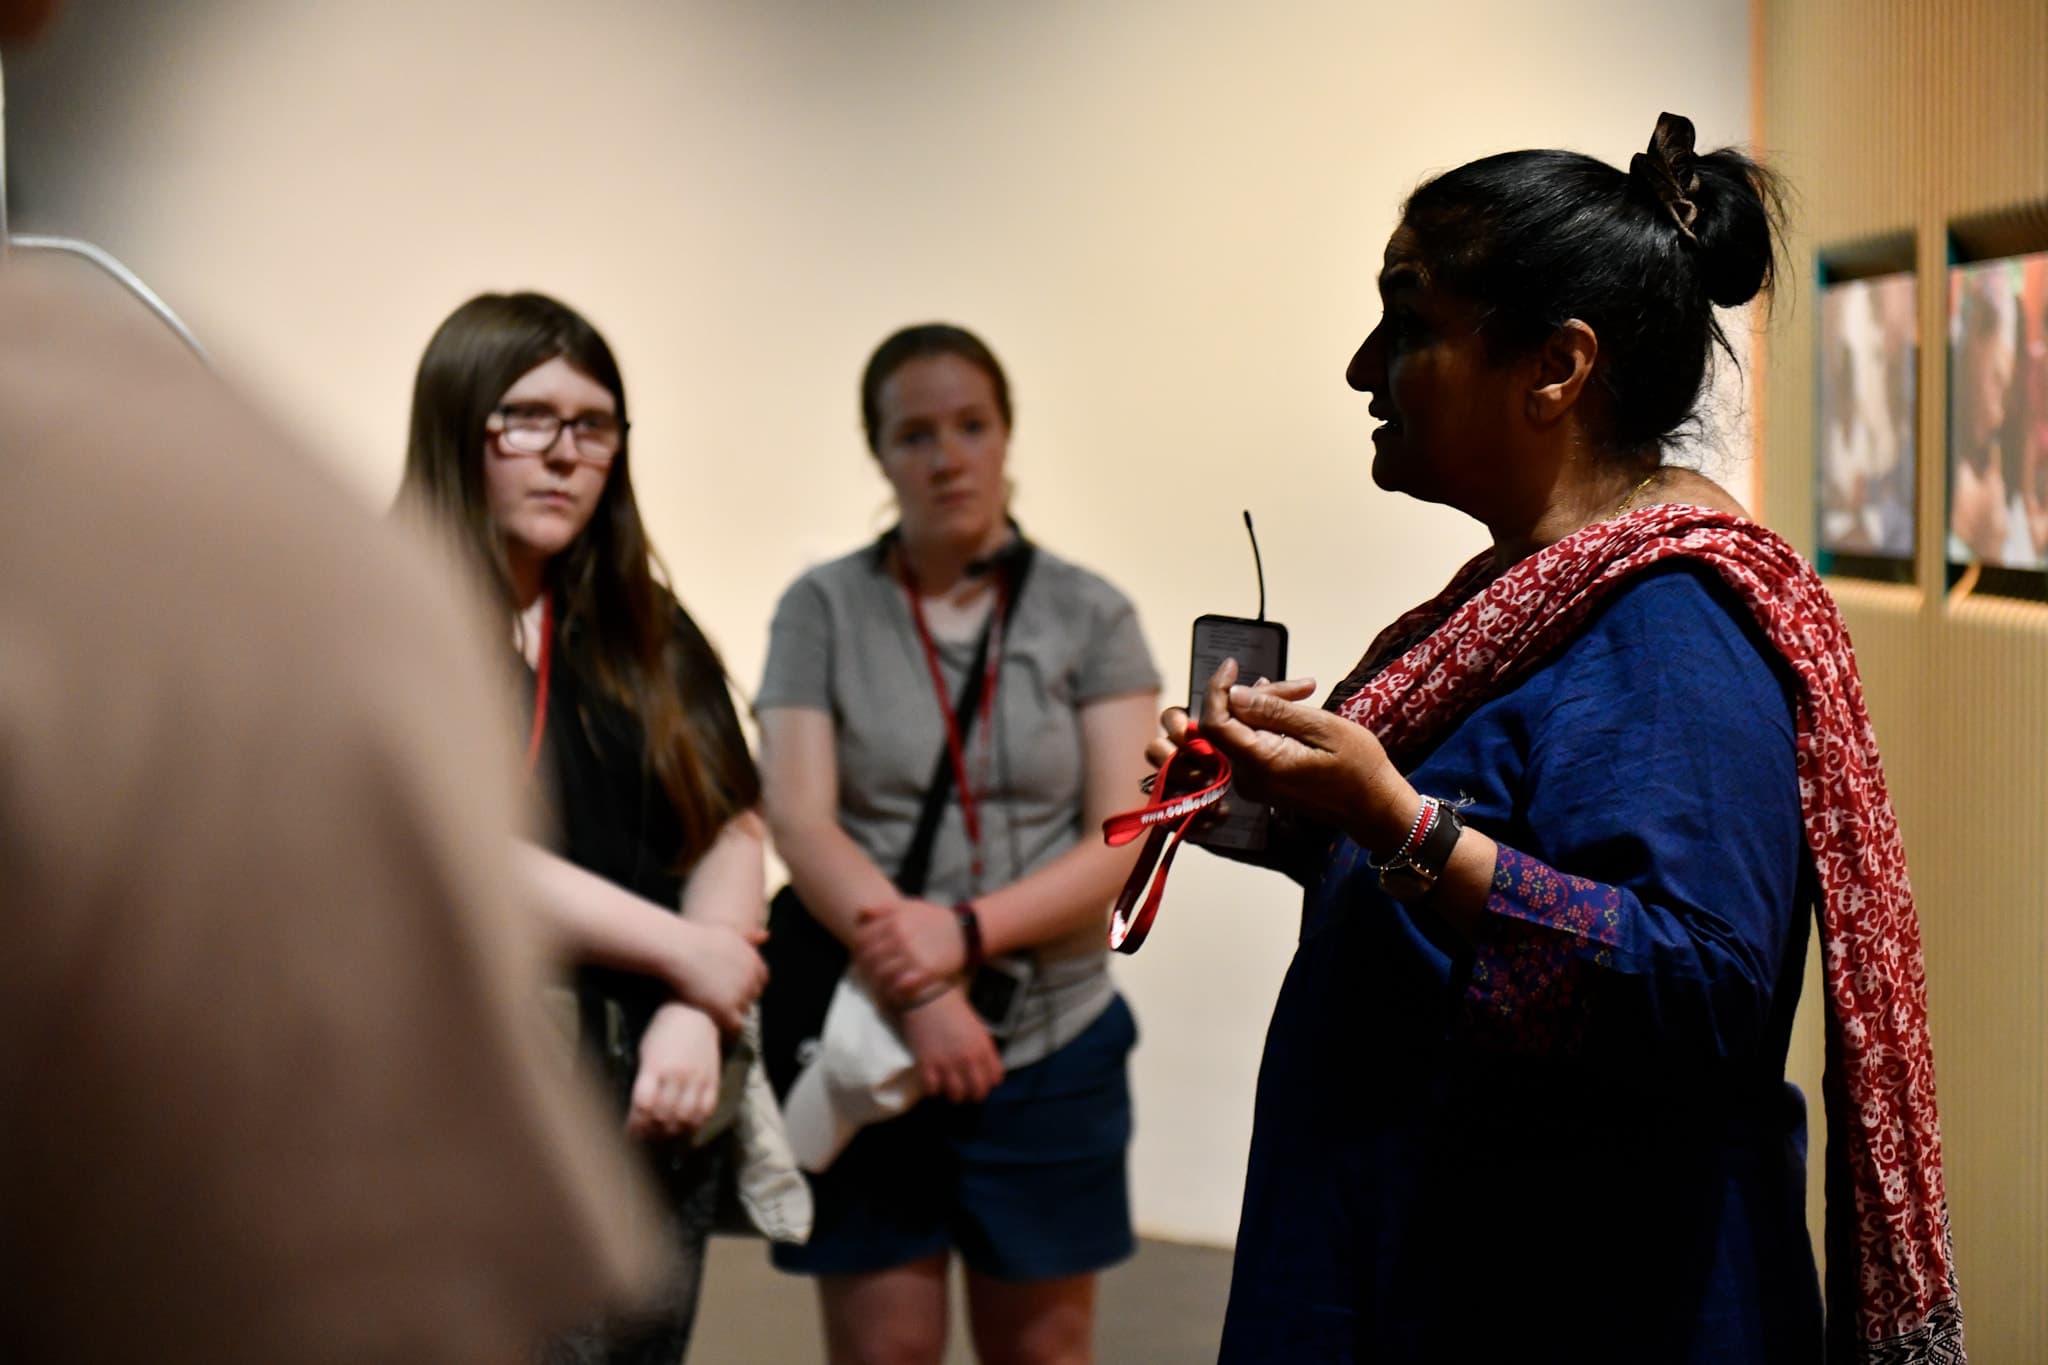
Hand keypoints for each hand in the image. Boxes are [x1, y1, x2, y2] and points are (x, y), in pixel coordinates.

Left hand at [626, 1002, 722, 1140]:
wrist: (696, 1011)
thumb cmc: (663, 1031)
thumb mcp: (646, 1052)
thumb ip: (644, 1080)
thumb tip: (640, 1111)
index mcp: (655, 1066)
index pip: (643, 1106)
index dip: (635, 1125)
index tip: (630, 1132)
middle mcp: (677, 1075)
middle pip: (663, 1116)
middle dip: (652, 1132)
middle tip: (646, 1136)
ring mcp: (697, 1079)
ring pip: (685, 1118)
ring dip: (672, 1132)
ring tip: (664, 1134)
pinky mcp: (713, 1080)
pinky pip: (706, 1110)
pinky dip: (695, 1124)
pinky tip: (686, 1127)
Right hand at [663, 920, 767, 1033]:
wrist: (677, 951)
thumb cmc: (697, 939)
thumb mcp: (728, 933)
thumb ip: (749, 937)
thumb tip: (767, 935)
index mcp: (754, 960)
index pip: (761, 979)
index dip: (747, 984)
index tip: (730, 986)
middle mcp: (751, 977)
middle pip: (753, 995)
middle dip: (741, 997)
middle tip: (720, 999)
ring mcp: (739, 994)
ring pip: (744, 1010)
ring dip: (733, 1012)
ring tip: (715, 1011)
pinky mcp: (726, 1010)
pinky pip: (735, 1025)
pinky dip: (728, 1027)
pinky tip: (716, 1024)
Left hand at [853, 897, 966, 1008]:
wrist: (966, 931)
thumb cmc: (935, 919)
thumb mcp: (910, 905)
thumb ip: (882, 908)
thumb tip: (859, 914)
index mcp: (895, 920)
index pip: (863, 939)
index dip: (857, 951)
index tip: (860, 959)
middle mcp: (902, 936)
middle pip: (870, 958)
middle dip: (864, 969)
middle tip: (866, 977)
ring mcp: (914, 954)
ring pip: (882, 974)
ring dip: (877, 982)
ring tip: (878, 986)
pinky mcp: (927, 971)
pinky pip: (901, 986)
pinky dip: (894, 991)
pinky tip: (894, 992)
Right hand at [898, 987, 1003, 1103]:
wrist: (928, 996)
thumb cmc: (953, 1009)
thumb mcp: (977, 1028)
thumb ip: (983, 1050)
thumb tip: (986, 1070)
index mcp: (984, 1047)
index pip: (994, 1079)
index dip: (987, 1083)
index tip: (979, 1082)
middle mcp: (969, 1058)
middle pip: (977, 1092)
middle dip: (971, 1095)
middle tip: (964, 1090)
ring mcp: (948, 1062)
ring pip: (956, 1095)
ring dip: (952, 1094)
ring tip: (947, 1087)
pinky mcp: (928, 1063)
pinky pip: (933, 1089)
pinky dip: (933, 1089)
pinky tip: (932, 1081)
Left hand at [1191, 658, 1417, 852]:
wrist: (1373, 807)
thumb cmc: (1358, 767)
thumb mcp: (1322, 728)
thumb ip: (1275, 711)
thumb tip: (1234, 694)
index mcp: (1262, 764)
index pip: (1215, 724)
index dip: (1217, 690)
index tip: (1233, 665)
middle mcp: (1248, 778)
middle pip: (1232, 722)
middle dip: (1261, 695)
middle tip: (1304, 686)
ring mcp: (1253, 782)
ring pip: (1243, 730)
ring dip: (1269, 707)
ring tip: (1306, 694)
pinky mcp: (1261, 782)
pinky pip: (1253, 743)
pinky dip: (1270, 723)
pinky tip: (1293, 711)